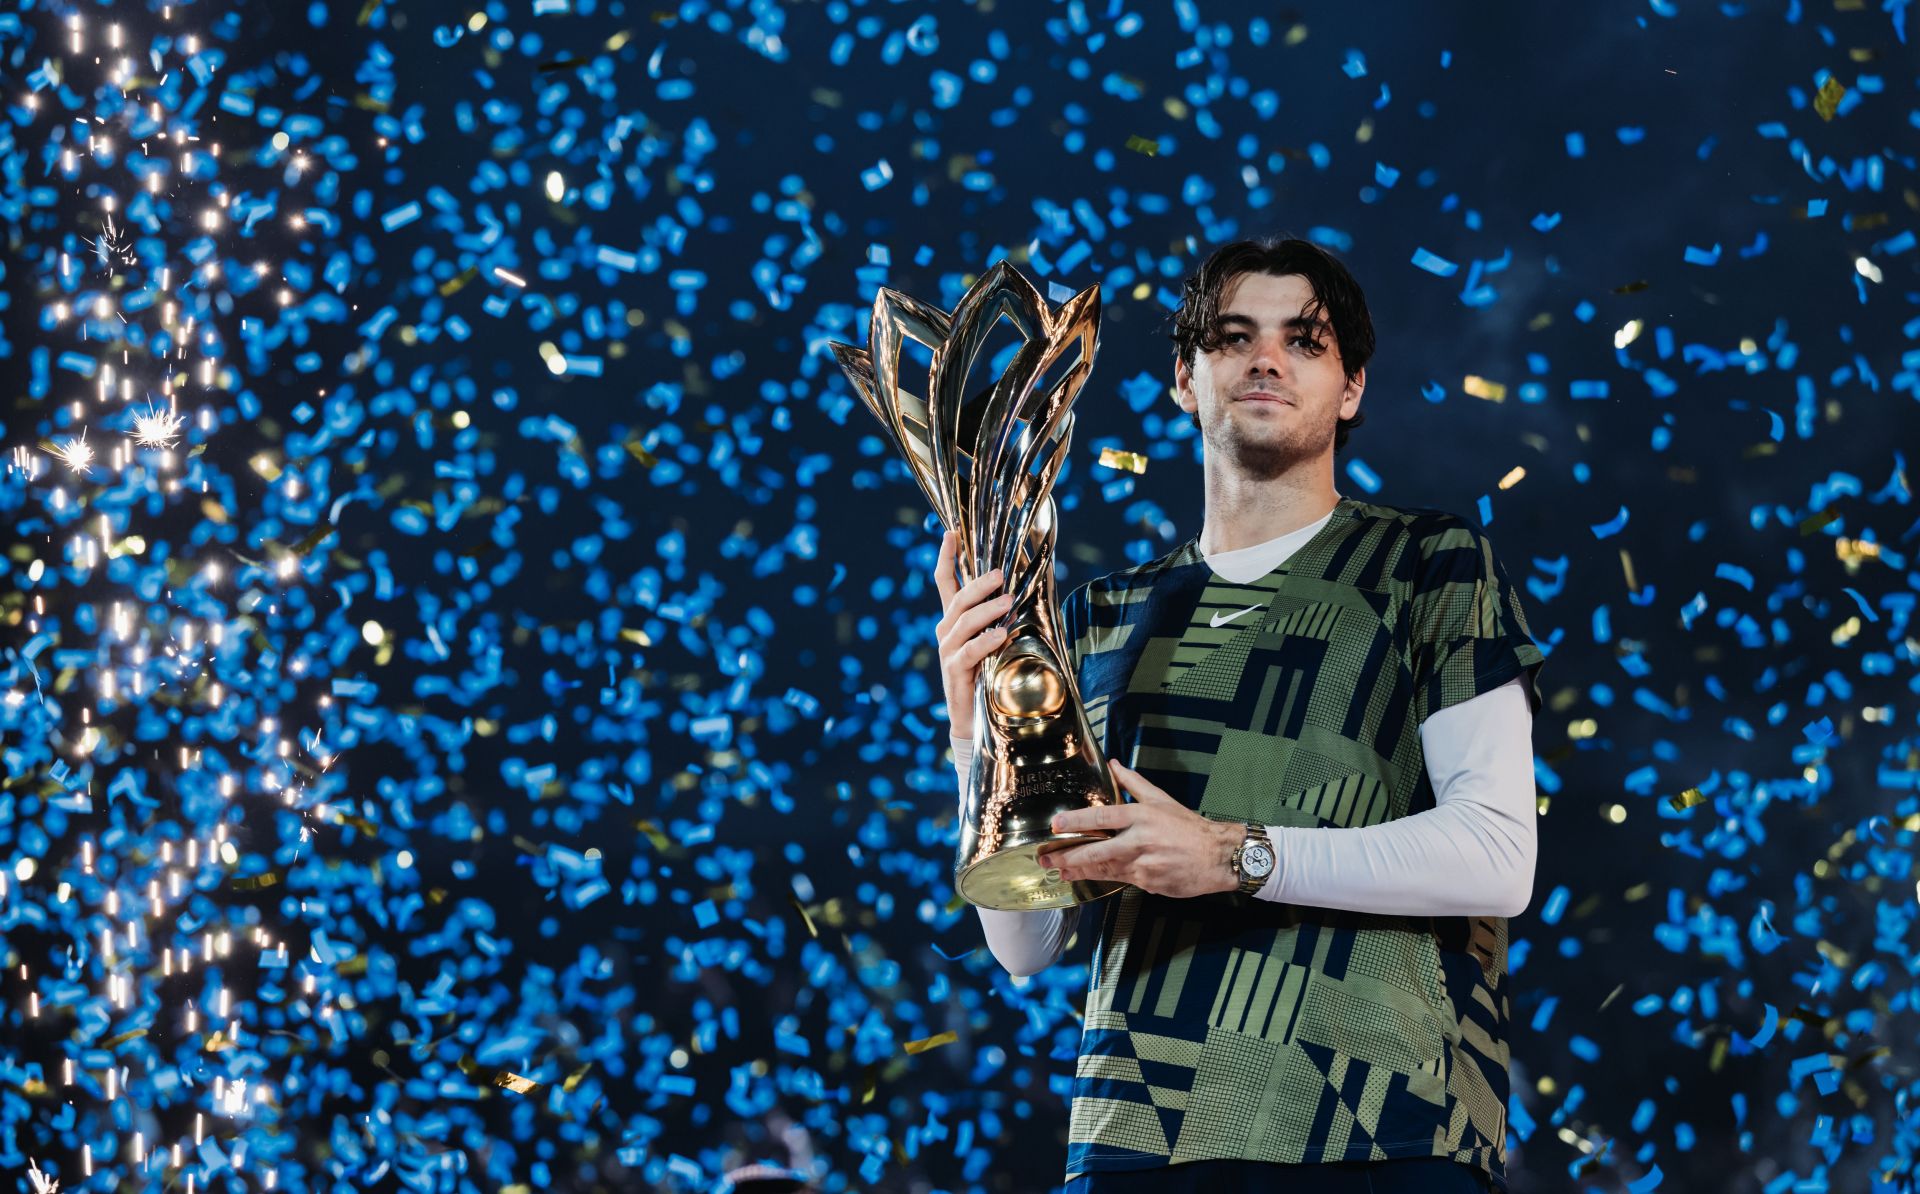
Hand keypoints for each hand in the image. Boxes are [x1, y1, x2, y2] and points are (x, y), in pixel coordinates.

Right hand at [931, 529, 1012, 740]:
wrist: (974, 718)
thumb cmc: (988, 673)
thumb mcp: (994, 641)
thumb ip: (1000, 617)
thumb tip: (1022, 590)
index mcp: (954, 620)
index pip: (945, 582)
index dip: (946, 557)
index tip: (950, 532)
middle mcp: (947, 632)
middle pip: (958, 599)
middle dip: (979, 584)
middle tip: (1001, 574)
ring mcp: (948, 651)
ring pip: (963, 622)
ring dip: (987, 610)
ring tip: (1008, 602)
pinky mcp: (953, 672)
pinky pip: (968, 652)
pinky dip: (984, 642)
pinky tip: (1000, 635)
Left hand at [1037, 760, 1243, 898]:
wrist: (1219, 856)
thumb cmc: (1190, 827)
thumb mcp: (1162, 800)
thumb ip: (1134, 784)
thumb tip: (1113, 764)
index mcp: (1143, 816)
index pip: (1103, 817)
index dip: (1077, 821)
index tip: (1056, 825)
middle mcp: (1141, 840)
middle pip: (1098, 850)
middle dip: (1070, 856)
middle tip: (1047, 858)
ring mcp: (1144, 865)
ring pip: (1105, 869)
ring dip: (1080, 870)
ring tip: (1060, 871)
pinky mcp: (1149, 883)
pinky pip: (1122, 880)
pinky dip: (1104, 878)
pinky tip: (1087, 879)